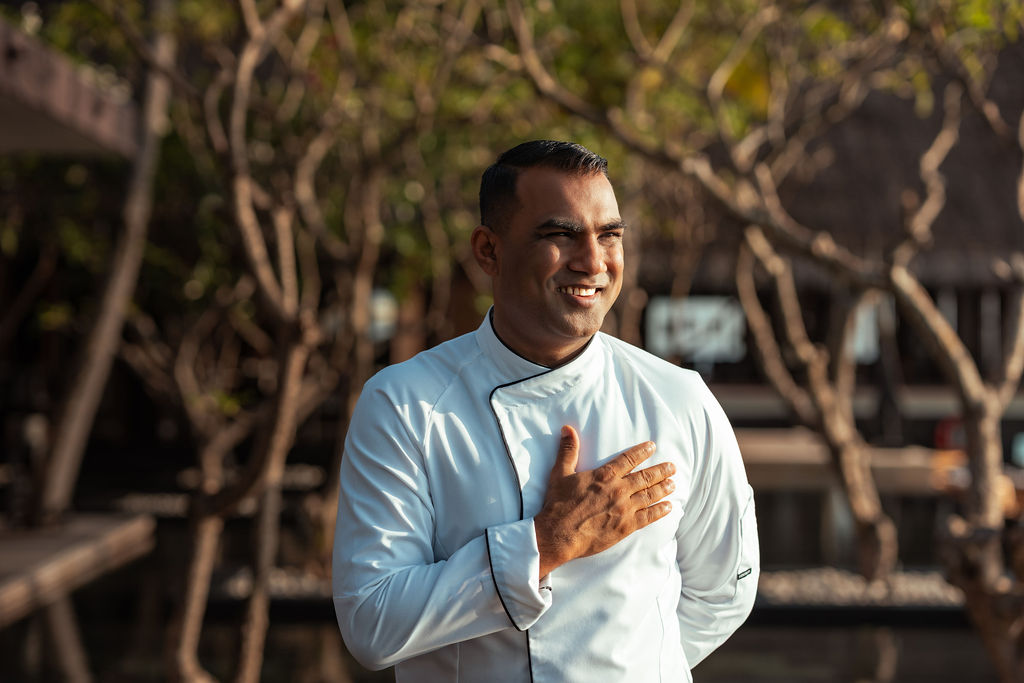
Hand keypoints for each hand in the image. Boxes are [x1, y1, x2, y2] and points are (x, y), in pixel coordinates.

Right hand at [534, 425, 674, 577]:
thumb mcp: (560, 473)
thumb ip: (568, 450)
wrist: (559, 534)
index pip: (628, 459)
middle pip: (645, 477)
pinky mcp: (625, 527)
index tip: (653, 446)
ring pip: (649, 495)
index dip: (642, 452)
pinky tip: (668, 507)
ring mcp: (624, 509)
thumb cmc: (558, 504)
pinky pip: (648, 517)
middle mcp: (618, 490)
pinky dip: (659, 511)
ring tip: (673, 484)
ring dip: (663, 488)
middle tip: (672, 467)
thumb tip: (568, 429)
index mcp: (604, 476)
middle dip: (660, 471)